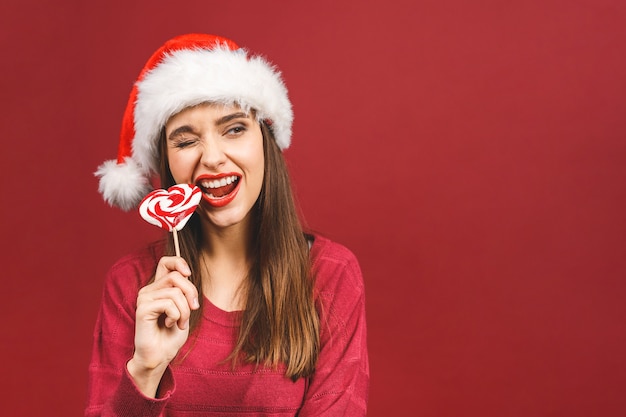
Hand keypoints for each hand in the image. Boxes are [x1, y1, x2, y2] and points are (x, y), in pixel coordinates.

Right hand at [127, 256, 199, 396]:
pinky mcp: (143, 309)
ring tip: (180, 322)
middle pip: (176, 276)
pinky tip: (170, 324)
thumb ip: (184, 291)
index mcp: (158, 288)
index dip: (178, 262)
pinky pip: (169, 304)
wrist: (160, 357)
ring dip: (185, 310)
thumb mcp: (184, 309)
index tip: (188, 273)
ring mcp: (144, 299)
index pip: (165, 262)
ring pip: (175, 292)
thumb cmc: (171, 335)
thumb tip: (186, 274)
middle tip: (194, 308)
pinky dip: (177, 316)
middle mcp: (149, 290)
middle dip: (191, 292)